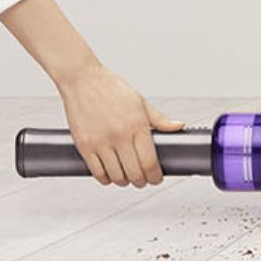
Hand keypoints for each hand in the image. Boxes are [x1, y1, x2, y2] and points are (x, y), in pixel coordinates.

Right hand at [56, 63, 183, 186]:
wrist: (82, 79)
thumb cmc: (111, 88)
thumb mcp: (139, 101)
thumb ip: (160, 119)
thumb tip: (178, 126)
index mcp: (136, 124)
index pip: (150, 162)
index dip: (155, 176)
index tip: (156, 178)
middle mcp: (119, 135)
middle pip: (135, 173)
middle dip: (142, 182)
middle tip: (143, 180)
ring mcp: (101, 142)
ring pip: (117, 177)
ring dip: (124, 182)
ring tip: (127, 177)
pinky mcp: (84, 146)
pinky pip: (98, 173)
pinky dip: (106, 179)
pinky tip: (110, 174)